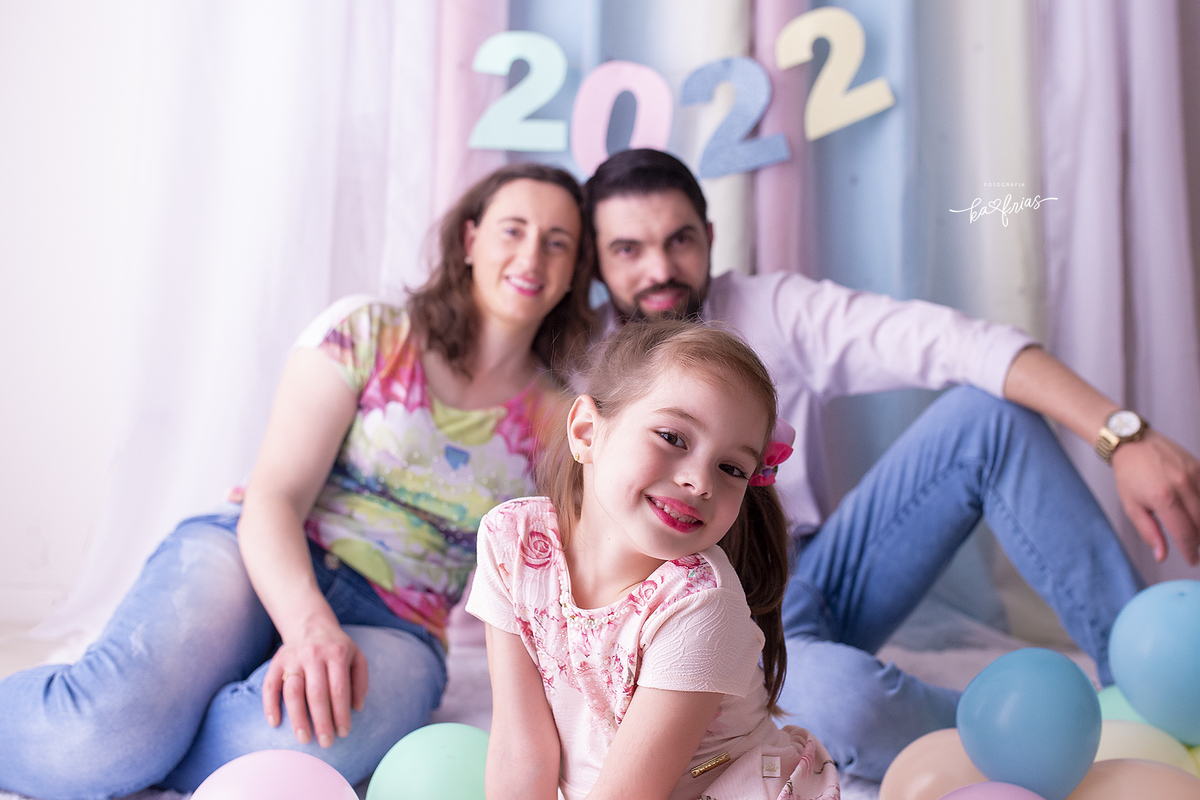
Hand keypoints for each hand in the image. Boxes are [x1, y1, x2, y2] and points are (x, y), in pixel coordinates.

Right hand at [262, 621, 368, 746]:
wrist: (310, 624)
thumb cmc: (336, 648)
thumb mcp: (356, 657)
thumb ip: (360, 681)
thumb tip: (357, 708)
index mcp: (336, 654)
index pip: (339, 690)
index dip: (341, 714)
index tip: (343, 733)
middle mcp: (314, 655)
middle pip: (317, 694)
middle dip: (322, 721)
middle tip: (326, 742)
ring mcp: (293, 658)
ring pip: (293, 692)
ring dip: (297, 718)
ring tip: (304, 738)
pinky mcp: (277, 662)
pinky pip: (270, 685)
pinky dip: (270, 705)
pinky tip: (275, 723)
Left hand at [1111, 429, 1199, 564]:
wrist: (1133, 443)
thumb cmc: (1129, 475)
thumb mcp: (1131, 506)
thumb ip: (1149, 532)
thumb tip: (1162, 556)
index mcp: (1162, 497)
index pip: (1185, 533)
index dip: (1190, 551)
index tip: (1192, 561)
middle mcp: (1182, 485)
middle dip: (1199, 540)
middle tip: (1194, 548)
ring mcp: (1194, 474)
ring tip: (1195, 533)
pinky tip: (1197, 514)